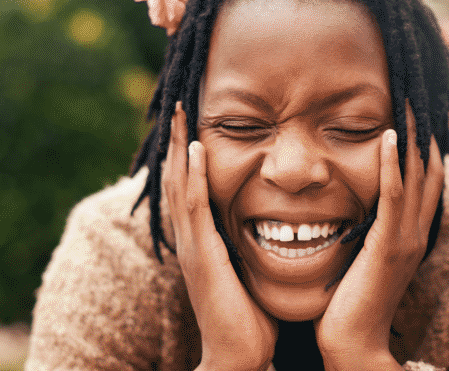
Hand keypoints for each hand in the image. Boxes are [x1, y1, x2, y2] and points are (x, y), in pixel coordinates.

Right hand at [163, 102, 276, 370]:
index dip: (187, 154)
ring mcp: (193, 245)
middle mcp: (191, 238)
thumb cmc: (250, 317)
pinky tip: (193, 148)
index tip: (191, 121)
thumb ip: (251, 246)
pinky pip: (195, 206)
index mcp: (202, 240)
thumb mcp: (249, 271)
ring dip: (178, 146)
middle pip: (177, 178)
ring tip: (179, 112)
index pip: (190, 186)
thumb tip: (273, 225)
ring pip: (180, 184)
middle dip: (175, 140)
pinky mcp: (203, 255)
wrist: (239, 355)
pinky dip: (191, 175)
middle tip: (177, 103)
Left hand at [314, 102, 444, 370]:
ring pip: (416, 175)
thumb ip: (368, 228)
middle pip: (429, 168)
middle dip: (424, 128)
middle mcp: (416, 231)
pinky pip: (392, 196)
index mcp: (411, 232)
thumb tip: (356, 202)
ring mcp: (406, 239)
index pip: (425, 176)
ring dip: (412, 135)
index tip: (414, 107)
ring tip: (407, 100)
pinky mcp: (387, 246)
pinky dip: (392, 164)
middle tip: (418, 90)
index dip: (424, 140)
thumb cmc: (349, 301)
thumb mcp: (364, 256)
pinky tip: (387, 137)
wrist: (351, 343)